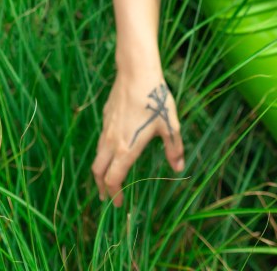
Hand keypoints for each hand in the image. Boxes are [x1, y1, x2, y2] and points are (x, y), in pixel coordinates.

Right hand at [91, 71, 184, 205]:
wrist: (136, 72)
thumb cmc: (155, 99)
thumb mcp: (170, 125)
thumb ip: (173, 148)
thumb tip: (179, 168)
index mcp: (127, 149)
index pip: (113, 180)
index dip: (114, 194)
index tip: (119, 204)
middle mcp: (112, 142)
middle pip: (98, 171)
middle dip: (100, 187)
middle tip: (106, 197)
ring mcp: (106, 128)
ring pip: (97, 155)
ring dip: (100, 170)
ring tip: (107, 176)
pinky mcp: (106, 116)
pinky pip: (101, 139)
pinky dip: (103, 152)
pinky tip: (113, 148)